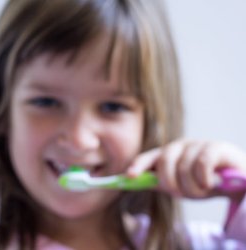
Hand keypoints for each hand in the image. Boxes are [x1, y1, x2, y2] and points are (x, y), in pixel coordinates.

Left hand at [126, 139, 245, 198]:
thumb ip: (160, 183)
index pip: (149, 157)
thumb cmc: (205, 183)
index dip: (138, 165)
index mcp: (168, 154)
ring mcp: (198, 144)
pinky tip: (210, 184)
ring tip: (202, 191)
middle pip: (165, 161)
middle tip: (180, 193)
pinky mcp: (216, 146)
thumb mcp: (180, 185)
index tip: (130, 176)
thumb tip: (135, 182)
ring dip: (191, 186)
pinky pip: (201, 163)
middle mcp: (180, 145)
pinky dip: (203, 178)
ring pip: (184, 166)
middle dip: (171, 182)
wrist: (237, 183)